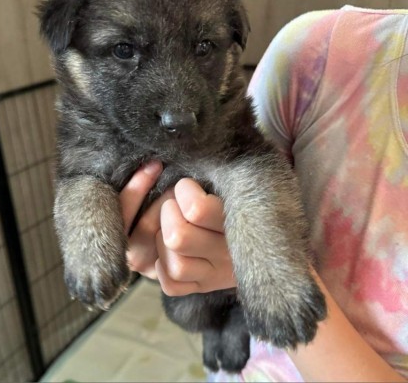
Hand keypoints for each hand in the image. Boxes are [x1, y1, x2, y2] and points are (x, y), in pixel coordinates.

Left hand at [120, 161, 235, 294]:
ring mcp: (217, 275)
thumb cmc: (248, 196)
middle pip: (178, 237)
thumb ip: (223, 174)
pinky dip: (163, 268)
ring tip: (170, 226)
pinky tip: (169, 251)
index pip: (196, 209)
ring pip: (175, 265)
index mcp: (241, 222)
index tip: (188, 185)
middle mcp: (230, 254)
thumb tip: (194, 151)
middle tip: (174, 204)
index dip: (183, 191)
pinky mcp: (204, 287)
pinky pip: (172, 285)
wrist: (275, 240)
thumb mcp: (241, 183)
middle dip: (167, 213)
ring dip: (162, 242)